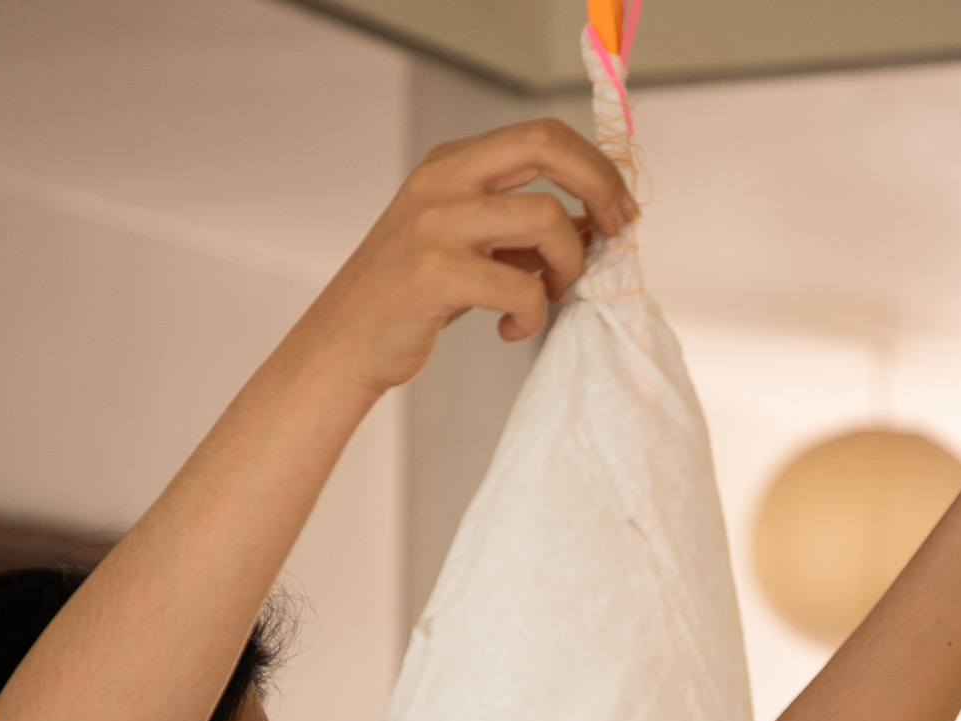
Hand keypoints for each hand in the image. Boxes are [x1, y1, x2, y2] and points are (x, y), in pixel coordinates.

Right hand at [284, 119, 636, 397]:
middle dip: (600, 187)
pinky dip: (532, 313)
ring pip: (546, 219)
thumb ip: (520, 230)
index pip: (540, 135)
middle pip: (546, 147)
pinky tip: (510, 329)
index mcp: (450, 165)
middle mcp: (441, 181)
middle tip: (616, 233)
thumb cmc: (409, 300)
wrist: (341, 346)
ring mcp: (436, 224)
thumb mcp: (466, 247)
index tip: (618, 209)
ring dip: (568, 266)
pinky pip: (523, 286)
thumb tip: (595, 224)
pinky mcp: (435, 273)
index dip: (594, 167)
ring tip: (549, 296)